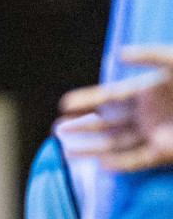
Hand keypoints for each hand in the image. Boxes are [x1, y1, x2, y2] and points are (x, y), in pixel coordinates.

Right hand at [57, 47, 172, 171]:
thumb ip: (149, 55)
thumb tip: (118, 54)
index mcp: (145, 92)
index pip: (109, 98)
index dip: (87, 101)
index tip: (64, 103)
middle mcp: (146, 116)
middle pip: (107, 124)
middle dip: (82, 127)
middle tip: (57, 130)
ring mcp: (155, 135)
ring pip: (116, 143)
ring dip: (93, 147)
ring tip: (67, 150)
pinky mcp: (166, 153)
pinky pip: (138, 160)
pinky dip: (120, 163)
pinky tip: (101, 163)